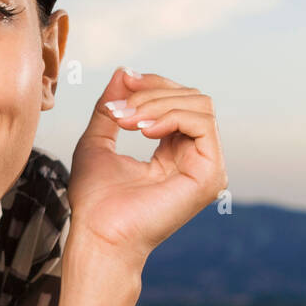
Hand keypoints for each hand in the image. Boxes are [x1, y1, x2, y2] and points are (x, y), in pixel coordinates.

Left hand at [66, 66, 228, 272]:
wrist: (98, 234)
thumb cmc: (95, 200)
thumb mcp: (98, 140)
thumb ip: (112, 107)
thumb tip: (124, 71)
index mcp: (174, 152)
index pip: (178, 101)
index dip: (151, 85)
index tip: (122, 84)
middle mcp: (195, 158)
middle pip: (191, 97)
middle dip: (151, 93)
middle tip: (117, 109)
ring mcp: (207, 167)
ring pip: (198, 105)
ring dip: (157, 103)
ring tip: (125, 120)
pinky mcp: (210, 174)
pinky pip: (201, 123)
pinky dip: (170, 116)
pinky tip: (142, 129)